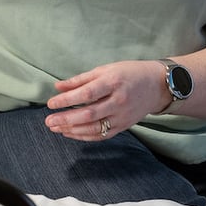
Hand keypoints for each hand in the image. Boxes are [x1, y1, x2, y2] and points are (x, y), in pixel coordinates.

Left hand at [45, 60, 168, 140]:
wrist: (157, 86)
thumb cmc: (128, 73)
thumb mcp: (105, 69)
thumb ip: (80, 79)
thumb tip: (58, 87)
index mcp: (113, 82)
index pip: (87, 93)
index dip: (67, 100)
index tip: (51, 103)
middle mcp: (119, 101)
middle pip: (89, 114)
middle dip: (66, 119)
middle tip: (48, 121)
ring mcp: (122, 116)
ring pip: (94, 128)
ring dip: (72, 130)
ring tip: (55, 128)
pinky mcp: (124, 126)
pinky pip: (102, 135)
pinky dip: (84, 136)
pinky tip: (70, 133)